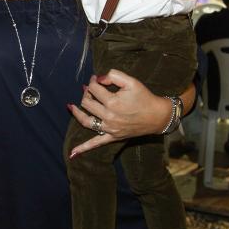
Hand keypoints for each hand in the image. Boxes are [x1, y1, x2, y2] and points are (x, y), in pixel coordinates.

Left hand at [67, 71, 195, 156]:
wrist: (157, 116)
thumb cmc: (144, 97)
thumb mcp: (131, 81)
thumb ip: (114, 75)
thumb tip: (99, 78)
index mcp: (112, 102)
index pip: (94, 89)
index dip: (93, 80)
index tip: (97, 78)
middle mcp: (109, 116)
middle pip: (87, 103)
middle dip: (87, 93)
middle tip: (91, 88)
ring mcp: (109, 128)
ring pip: (86, 121)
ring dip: (77, 113)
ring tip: (71, 106)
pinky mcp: (112, 137)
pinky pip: (96, 143)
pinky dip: (84, 148)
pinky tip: (72, 153)